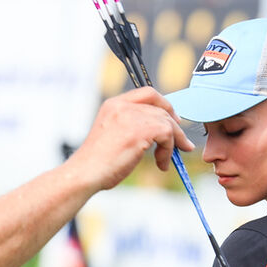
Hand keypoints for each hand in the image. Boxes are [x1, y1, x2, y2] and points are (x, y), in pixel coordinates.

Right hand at [72, 87, 194, 190]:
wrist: (85, 173)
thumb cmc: (97, 162)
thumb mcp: (113, 135)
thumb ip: (132, 126)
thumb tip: (160, 131)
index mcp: (114, 104)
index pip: (148, 93)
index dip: (165, 105)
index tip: (173, 120)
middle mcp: (122, 106)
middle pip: (161, 108)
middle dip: (175, 126)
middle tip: (182, 143)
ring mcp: (131, 117)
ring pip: (167, 123)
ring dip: (172, 143)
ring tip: (165, 160)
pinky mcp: (140, 131)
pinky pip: (167, 135)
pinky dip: (168, 151)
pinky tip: (161, 164)